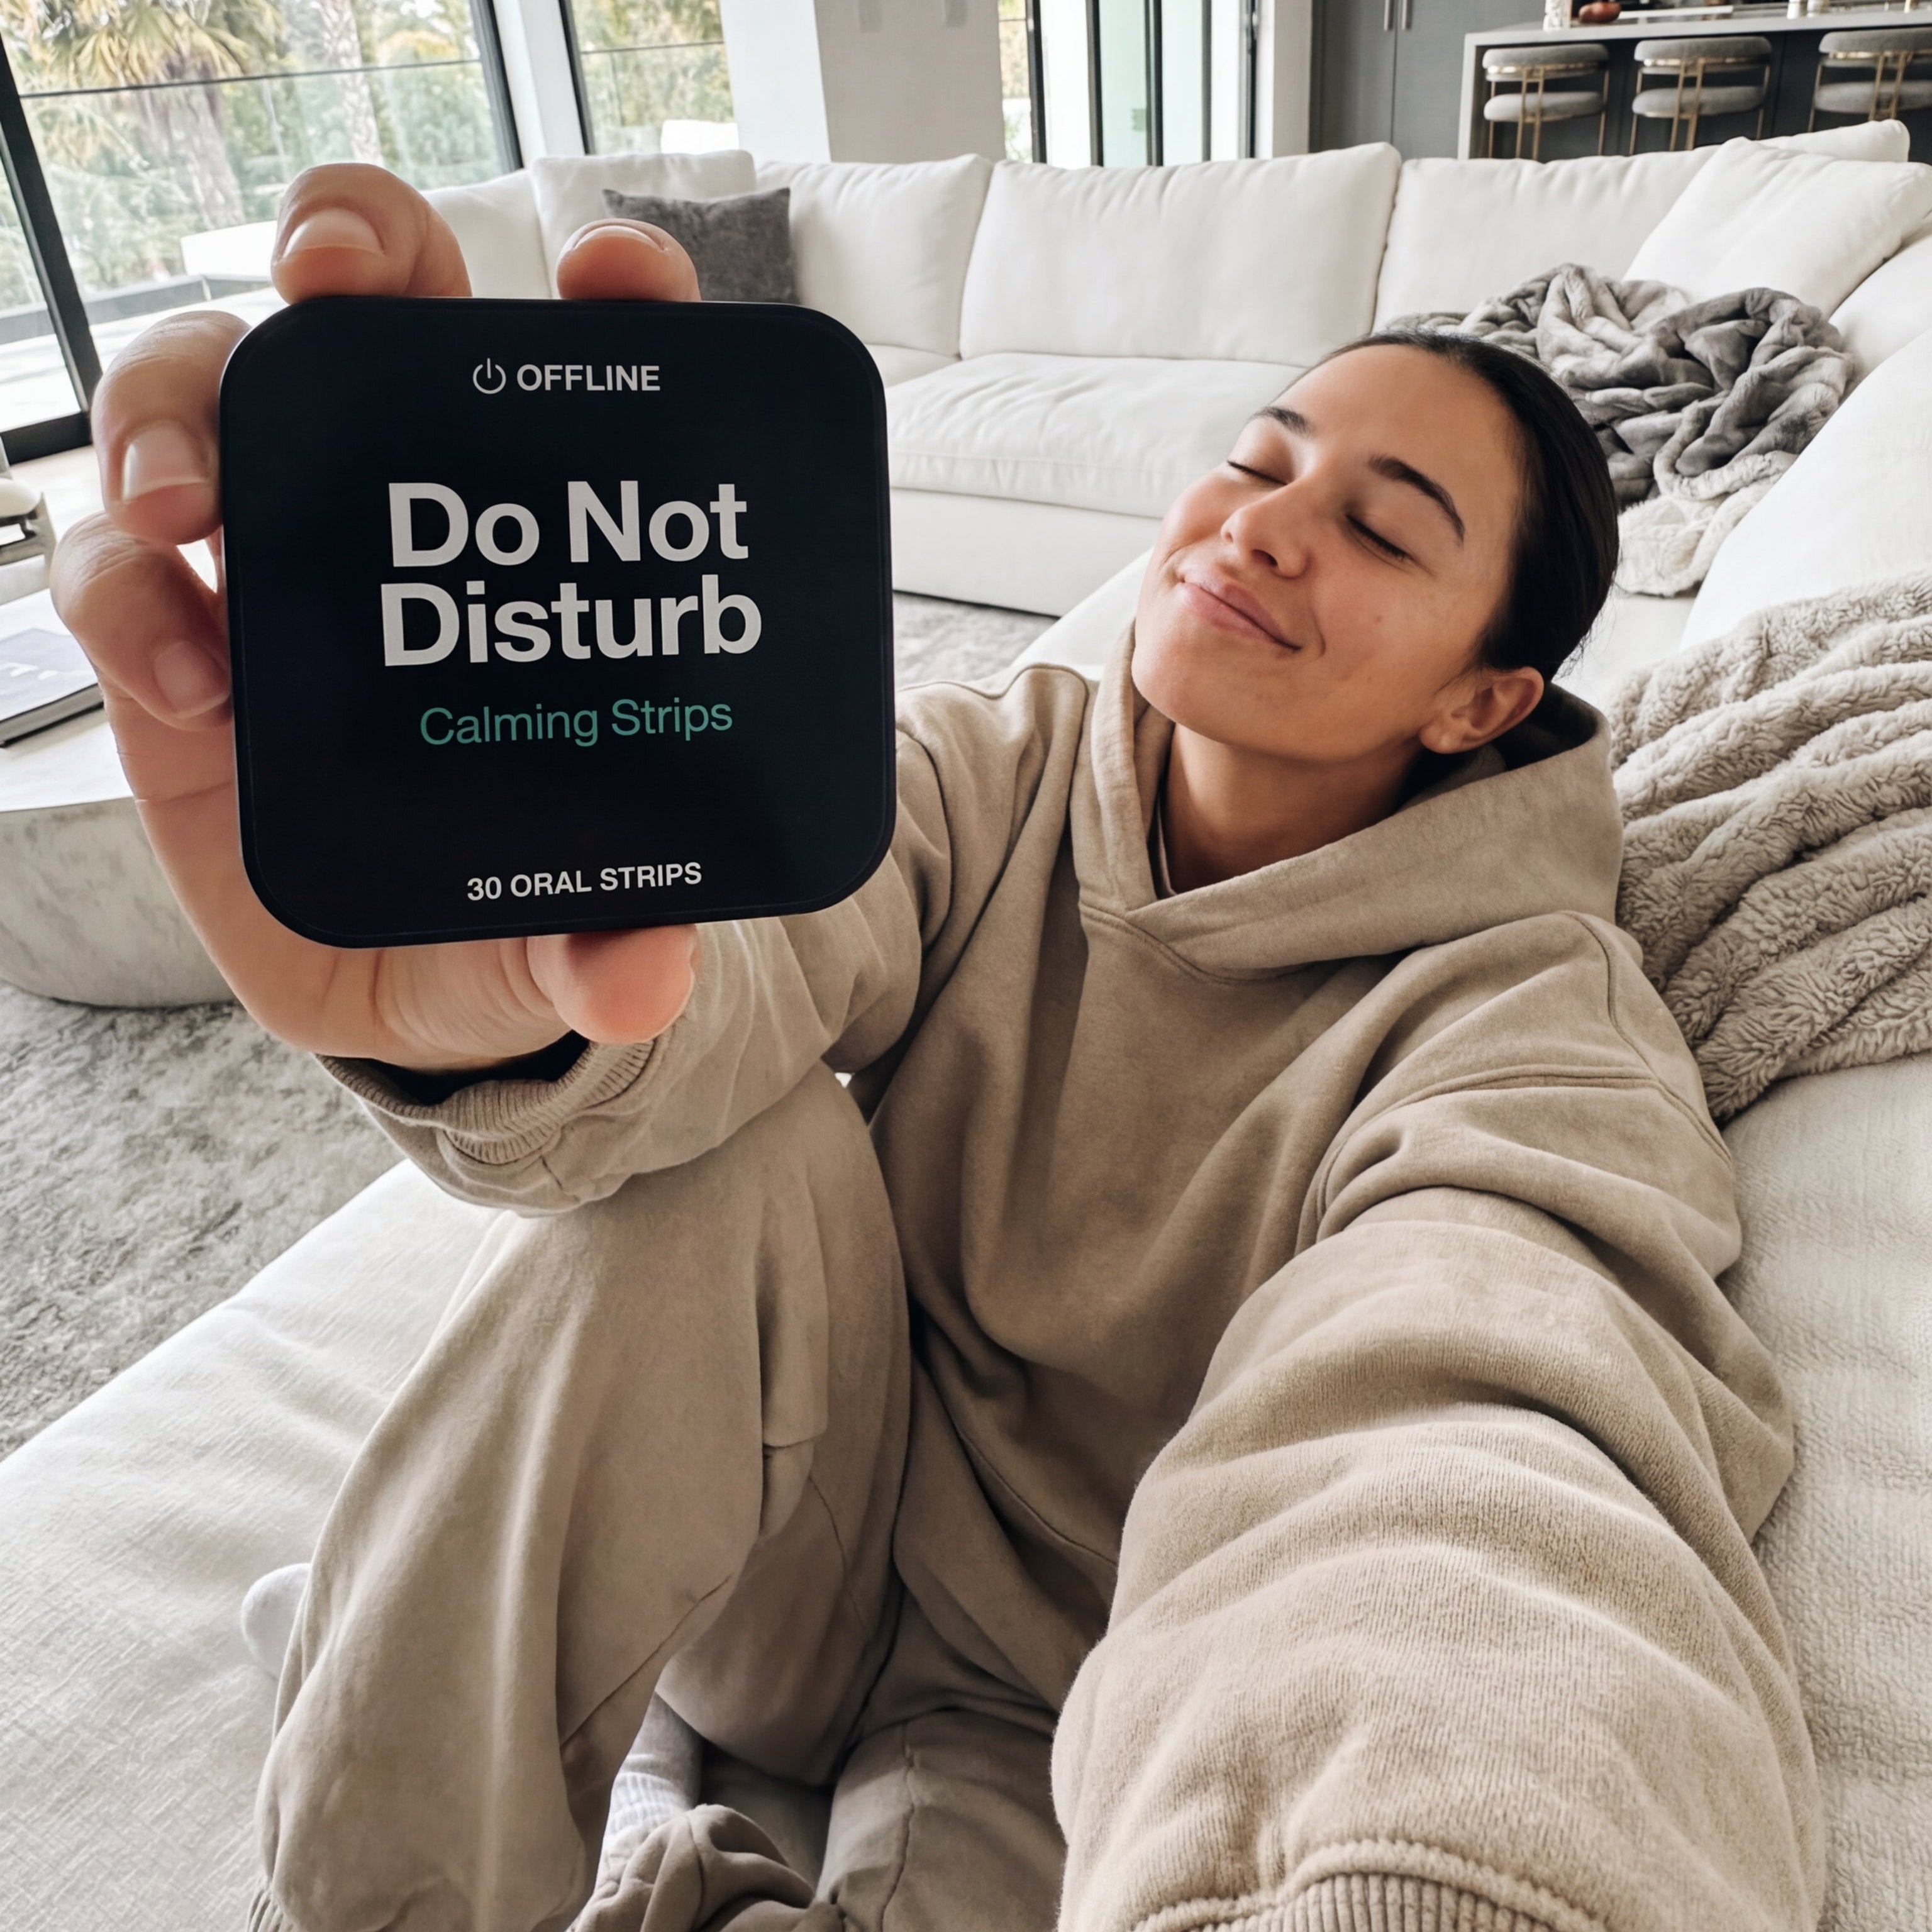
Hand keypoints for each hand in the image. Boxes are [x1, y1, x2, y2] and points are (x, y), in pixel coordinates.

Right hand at [53, 164, 703, 1071]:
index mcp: (541, 541)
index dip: (611, 291)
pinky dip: (117, 590)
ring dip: (176, 404)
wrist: (393, 988)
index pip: (582, 373)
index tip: (613, 275)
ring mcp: (276, 562)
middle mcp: (405, 515)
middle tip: (333, 275)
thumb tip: (645, 973)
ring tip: (190, 498)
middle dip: (352, 247)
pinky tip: (178, 672)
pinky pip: (108, 566)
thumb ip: (613, 948)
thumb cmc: (509, 915)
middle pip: (373, 308)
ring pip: (204, 391)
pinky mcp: (169, 639)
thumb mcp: (575, 939)